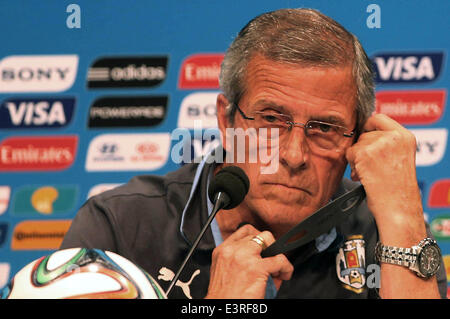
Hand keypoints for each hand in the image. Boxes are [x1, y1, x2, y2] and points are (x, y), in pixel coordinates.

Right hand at [205, 224, 292, 298]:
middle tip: (271, 259)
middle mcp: (231, 250)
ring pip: (269, 240)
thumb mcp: (225, 272)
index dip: (257, 238)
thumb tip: (263, 258)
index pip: (243, 232)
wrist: (223, 308)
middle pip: (258, 234)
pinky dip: (286, 268)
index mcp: (222, 251)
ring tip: (277, 268)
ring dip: (276, 253)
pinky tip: (283, 275)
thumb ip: (240, 260)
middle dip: (268, 246)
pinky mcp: (256, 267)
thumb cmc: (225, 297)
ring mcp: (244, 256)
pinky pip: (279, 260)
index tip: (264, 247)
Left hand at [345, 113, 425, 243]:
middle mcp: (394, 136)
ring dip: (357, 159)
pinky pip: (349, 154)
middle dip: (362, 149)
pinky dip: (352, 165)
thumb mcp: (399, 157)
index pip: (378, 118)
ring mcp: (379, 144)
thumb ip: (386, 143)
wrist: (397, 206)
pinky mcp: (365, 153)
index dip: (367, 126)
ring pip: (356, 144)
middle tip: (369, 167)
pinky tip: (363, 176)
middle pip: (364, 133)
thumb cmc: (396, 188)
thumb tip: (362, 135)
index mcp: (405, 136)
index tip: (364, 137)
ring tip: (368, 174)